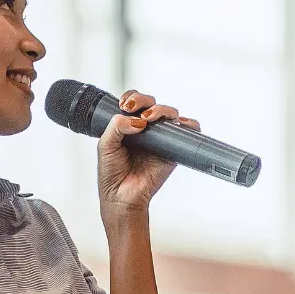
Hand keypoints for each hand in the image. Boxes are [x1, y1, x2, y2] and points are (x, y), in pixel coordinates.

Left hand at [97, 90, 198, 211]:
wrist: (122, 196)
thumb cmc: (112, 173)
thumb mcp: (105, 145)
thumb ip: (116, 126)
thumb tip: (138, 120)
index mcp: (128, 125)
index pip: (134, 101)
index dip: (132, 98)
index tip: (125, 106)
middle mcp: (146, 129)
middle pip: (152, 103)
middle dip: (144, 101)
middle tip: (134, 110)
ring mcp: (161, 139)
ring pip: (169, 114)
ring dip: (162, 110)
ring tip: (149, 119)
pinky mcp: (173, 150)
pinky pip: (187, 132)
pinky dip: (189, 124)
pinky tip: (179, 123)